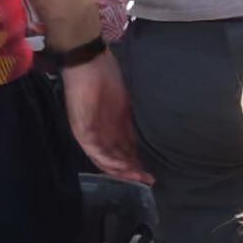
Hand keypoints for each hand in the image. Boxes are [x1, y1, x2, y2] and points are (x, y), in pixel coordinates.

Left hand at [60, 51, 152, 184]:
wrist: (88, 63)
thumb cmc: (110, 75)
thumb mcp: (130, 99)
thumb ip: (138, 117)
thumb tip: (160, 131)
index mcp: (116, 125)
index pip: (129, 149)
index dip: (142, 161)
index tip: (158, 169)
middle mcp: (105, 132)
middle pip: (119, 158)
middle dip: (134, 171)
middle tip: (151, 179)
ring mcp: (93, 132)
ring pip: (106, 159)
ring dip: (121, 170)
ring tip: (138, 177)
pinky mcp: (82, 130)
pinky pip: (94, 151)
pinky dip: (108, 160)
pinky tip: (122, 165)